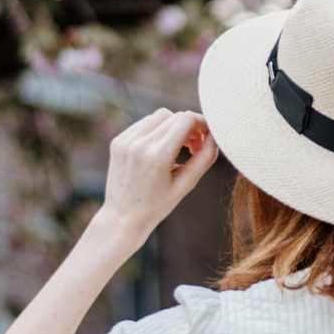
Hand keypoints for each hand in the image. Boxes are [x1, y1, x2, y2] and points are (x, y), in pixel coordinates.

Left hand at [98, 108, 217, 244]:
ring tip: (177, 147)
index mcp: (158, 156)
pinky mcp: (118, 141)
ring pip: (160, 116)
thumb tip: (215, 135)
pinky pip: (144, 123)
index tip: (207, 136)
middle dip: (190, 127)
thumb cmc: (158, 205)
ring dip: (173, 126)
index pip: (186, 120)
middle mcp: (140, 144)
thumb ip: (205, 157)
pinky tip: (160, 148)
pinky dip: (157, 130)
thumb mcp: (186, 184)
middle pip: (175, 117)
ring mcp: (126, 141)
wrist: (123, 217)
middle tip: (194, 148)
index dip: (202, 123)